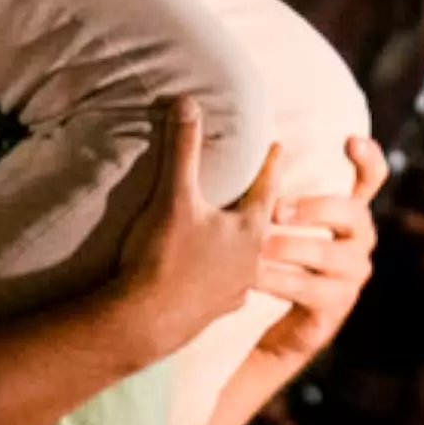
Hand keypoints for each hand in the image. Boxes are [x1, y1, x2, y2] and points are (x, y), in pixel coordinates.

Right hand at [113, 98, 282, 363]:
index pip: (266, 188)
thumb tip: (188, 103)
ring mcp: (235, 290)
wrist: (144, 321)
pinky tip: (226, 285)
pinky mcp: (214, 312)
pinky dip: (228, 281)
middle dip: (262, 206)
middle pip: (262, 226)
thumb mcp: (173, 196)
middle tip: (264, 188)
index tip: (279, 145)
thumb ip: (183, 149)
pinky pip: (229, 291)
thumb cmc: (163, 255)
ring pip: (250, 262)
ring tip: (242, 236)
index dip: (270, 163)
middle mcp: (250, 261)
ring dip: (248, 247)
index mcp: (247, 231)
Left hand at [250, 134, 389, 371]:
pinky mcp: (336, 306)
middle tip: (276, 211)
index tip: (350, 140)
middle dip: (314, 208)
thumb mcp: (284, 220)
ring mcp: (353, 275)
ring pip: (326, 255)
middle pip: (351, 214)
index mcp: (351, 212)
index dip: (369, 158)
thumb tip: (254, 150)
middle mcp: (361, 240)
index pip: (373, 179)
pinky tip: (252, 276)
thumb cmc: (282, 255)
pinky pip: (308, 289)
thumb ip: (278, 190)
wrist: (289, 322)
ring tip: (257, 246)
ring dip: (289, 248)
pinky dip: (277, 281)